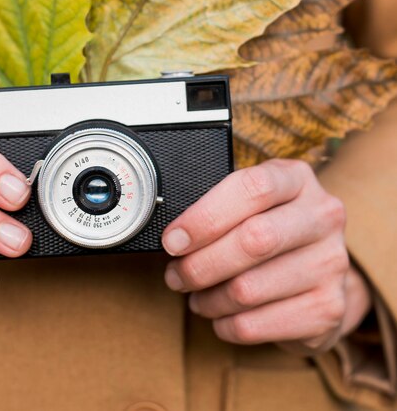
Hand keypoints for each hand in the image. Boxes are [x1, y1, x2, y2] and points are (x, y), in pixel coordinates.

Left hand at [161, 159, 371, 353]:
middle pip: (253, 240)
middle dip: (200, 264)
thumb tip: (172, 236)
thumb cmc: (268, 226)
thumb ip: (216, 206)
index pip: (252, 188)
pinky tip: (220, 316)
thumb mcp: (248, 202)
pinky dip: (226, 325)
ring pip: (248, 289)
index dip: (204, 217)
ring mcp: (332, 262)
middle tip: (176, 275)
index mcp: (296, 178)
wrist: (319, 271)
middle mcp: (323, 215)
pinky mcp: (329, 308)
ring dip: (208, 298)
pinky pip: (257, 324)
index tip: (173, 240)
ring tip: (197, 296)